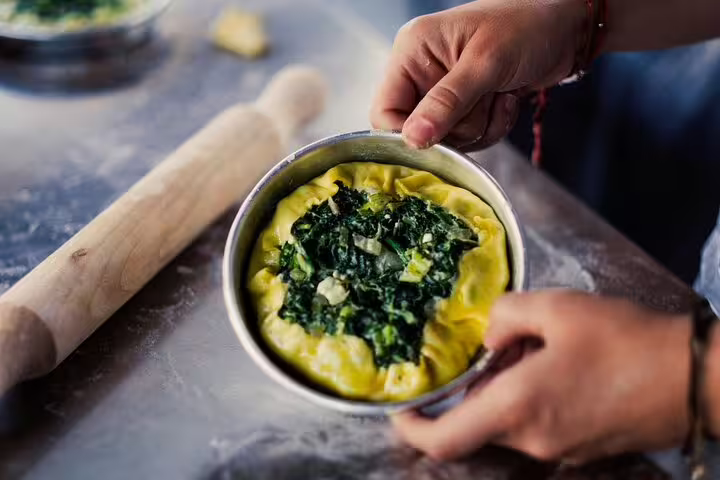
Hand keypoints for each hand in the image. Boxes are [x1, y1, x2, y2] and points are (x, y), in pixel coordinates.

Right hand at [370, 0, 585, 149]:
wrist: (566, 28)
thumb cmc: (526, 27)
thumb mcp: (485, 63)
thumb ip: (446, 102)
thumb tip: (412, 138)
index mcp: (412, 51)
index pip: (384, 110)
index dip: (406, 132)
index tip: (437, 138)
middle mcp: (421, 72)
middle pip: (417, 131)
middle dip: (456, 126)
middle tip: (483, 98)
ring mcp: (444, 91)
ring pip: (446, 138)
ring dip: (479, 125)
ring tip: (499, 93)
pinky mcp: (465, 106)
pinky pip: (468, 138)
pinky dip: (492, 126)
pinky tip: (505, 98)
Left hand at [392, 291, 691, 463]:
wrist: (695, 378)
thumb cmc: (624, 339)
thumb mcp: (556, 308)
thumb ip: (505, 316)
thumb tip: (487, 339)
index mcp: (517, 408)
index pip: (443, 440)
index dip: (411, 428)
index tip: (402, 408)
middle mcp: (532, 440)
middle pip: (476, 424)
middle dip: (471, 390)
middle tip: (489, 351)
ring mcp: (558, 450)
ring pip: (506, 424)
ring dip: (502, 392)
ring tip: (532, 350)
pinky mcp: (581, 449)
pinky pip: (536, 428)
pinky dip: (528, 402)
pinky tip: (557, 367)